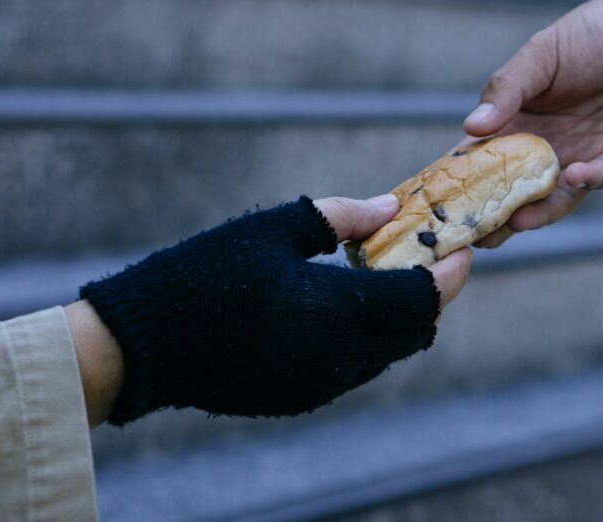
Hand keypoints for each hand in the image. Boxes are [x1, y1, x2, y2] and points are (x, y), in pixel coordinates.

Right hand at [74, 195, 471, 425]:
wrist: (141, 347)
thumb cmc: (204, 275)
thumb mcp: (274, 229)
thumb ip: (341, 218)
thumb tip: (390, 206)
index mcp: (339, 313)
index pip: (422, 300)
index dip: (449, 274)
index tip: (461, 248)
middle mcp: (341, 359)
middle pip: (415, 332)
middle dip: (430, 296)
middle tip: (427, 259)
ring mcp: (321, 385)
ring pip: (389, 353)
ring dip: (400, 318)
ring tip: (387, 276)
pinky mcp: (300, 397)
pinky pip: (356, 367)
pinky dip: (368, 337)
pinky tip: (346, 306)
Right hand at [463, 0, 602, 246]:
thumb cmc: (592, 33)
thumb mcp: (540, 56)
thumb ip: (506, 90)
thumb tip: (471, 126)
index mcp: (521, 125)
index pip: (485, 162)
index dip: (464, 183)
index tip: (441, 204)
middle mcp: (551, 149)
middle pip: (517, 193)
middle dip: (498, 217)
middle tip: (477, 235)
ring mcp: (587, 157)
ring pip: (558, 198)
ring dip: (539, 213)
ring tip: (518, 222)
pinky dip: (590, 178)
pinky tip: (573, 176)